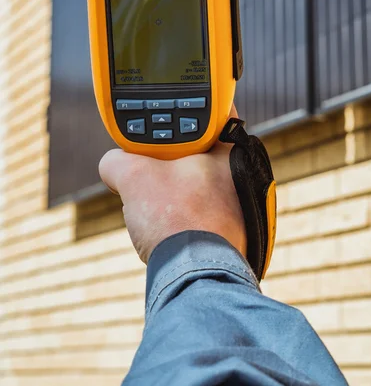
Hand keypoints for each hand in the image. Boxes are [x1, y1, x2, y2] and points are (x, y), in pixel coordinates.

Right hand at [99, 109, 245, 263]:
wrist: (196, 274)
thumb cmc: (178, 219)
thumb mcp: (133, 177)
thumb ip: (118, 161)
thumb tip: (111, 164)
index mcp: (230, 151)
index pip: (214, 114)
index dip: (189, 111)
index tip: (170, 118)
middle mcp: (244, 175)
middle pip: (203, 151)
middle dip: (176, 158)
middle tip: (154, 164)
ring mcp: (244, 204)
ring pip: (202, 184)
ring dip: (179, 190)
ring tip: (157, 201)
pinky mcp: (237, 231)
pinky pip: (205, 211)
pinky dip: (186, 213)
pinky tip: (169, 223)